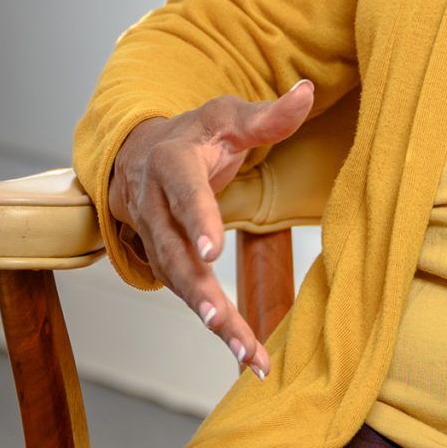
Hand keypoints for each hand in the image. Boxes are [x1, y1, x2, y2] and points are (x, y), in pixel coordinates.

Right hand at [106, 81, 315, 379]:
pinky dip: (216, 326)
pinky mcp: (163, 263)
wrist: (139, 154)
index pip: (183, 191)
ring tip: (247, 353)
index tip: (212, 251)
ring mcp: (153, 237)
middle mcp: (153, 204)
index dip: (196, 220)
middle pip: (173, 251)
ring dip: (212, 320)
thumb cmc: (194, 136)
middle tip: (220, 320)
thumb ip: (266, 115)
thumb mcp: (226, 117)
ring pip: (178, 283)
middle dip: (197, 289)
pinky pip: (188, 297)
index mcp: (171, 162)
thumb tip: (307, 93)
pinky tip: (247, 354)